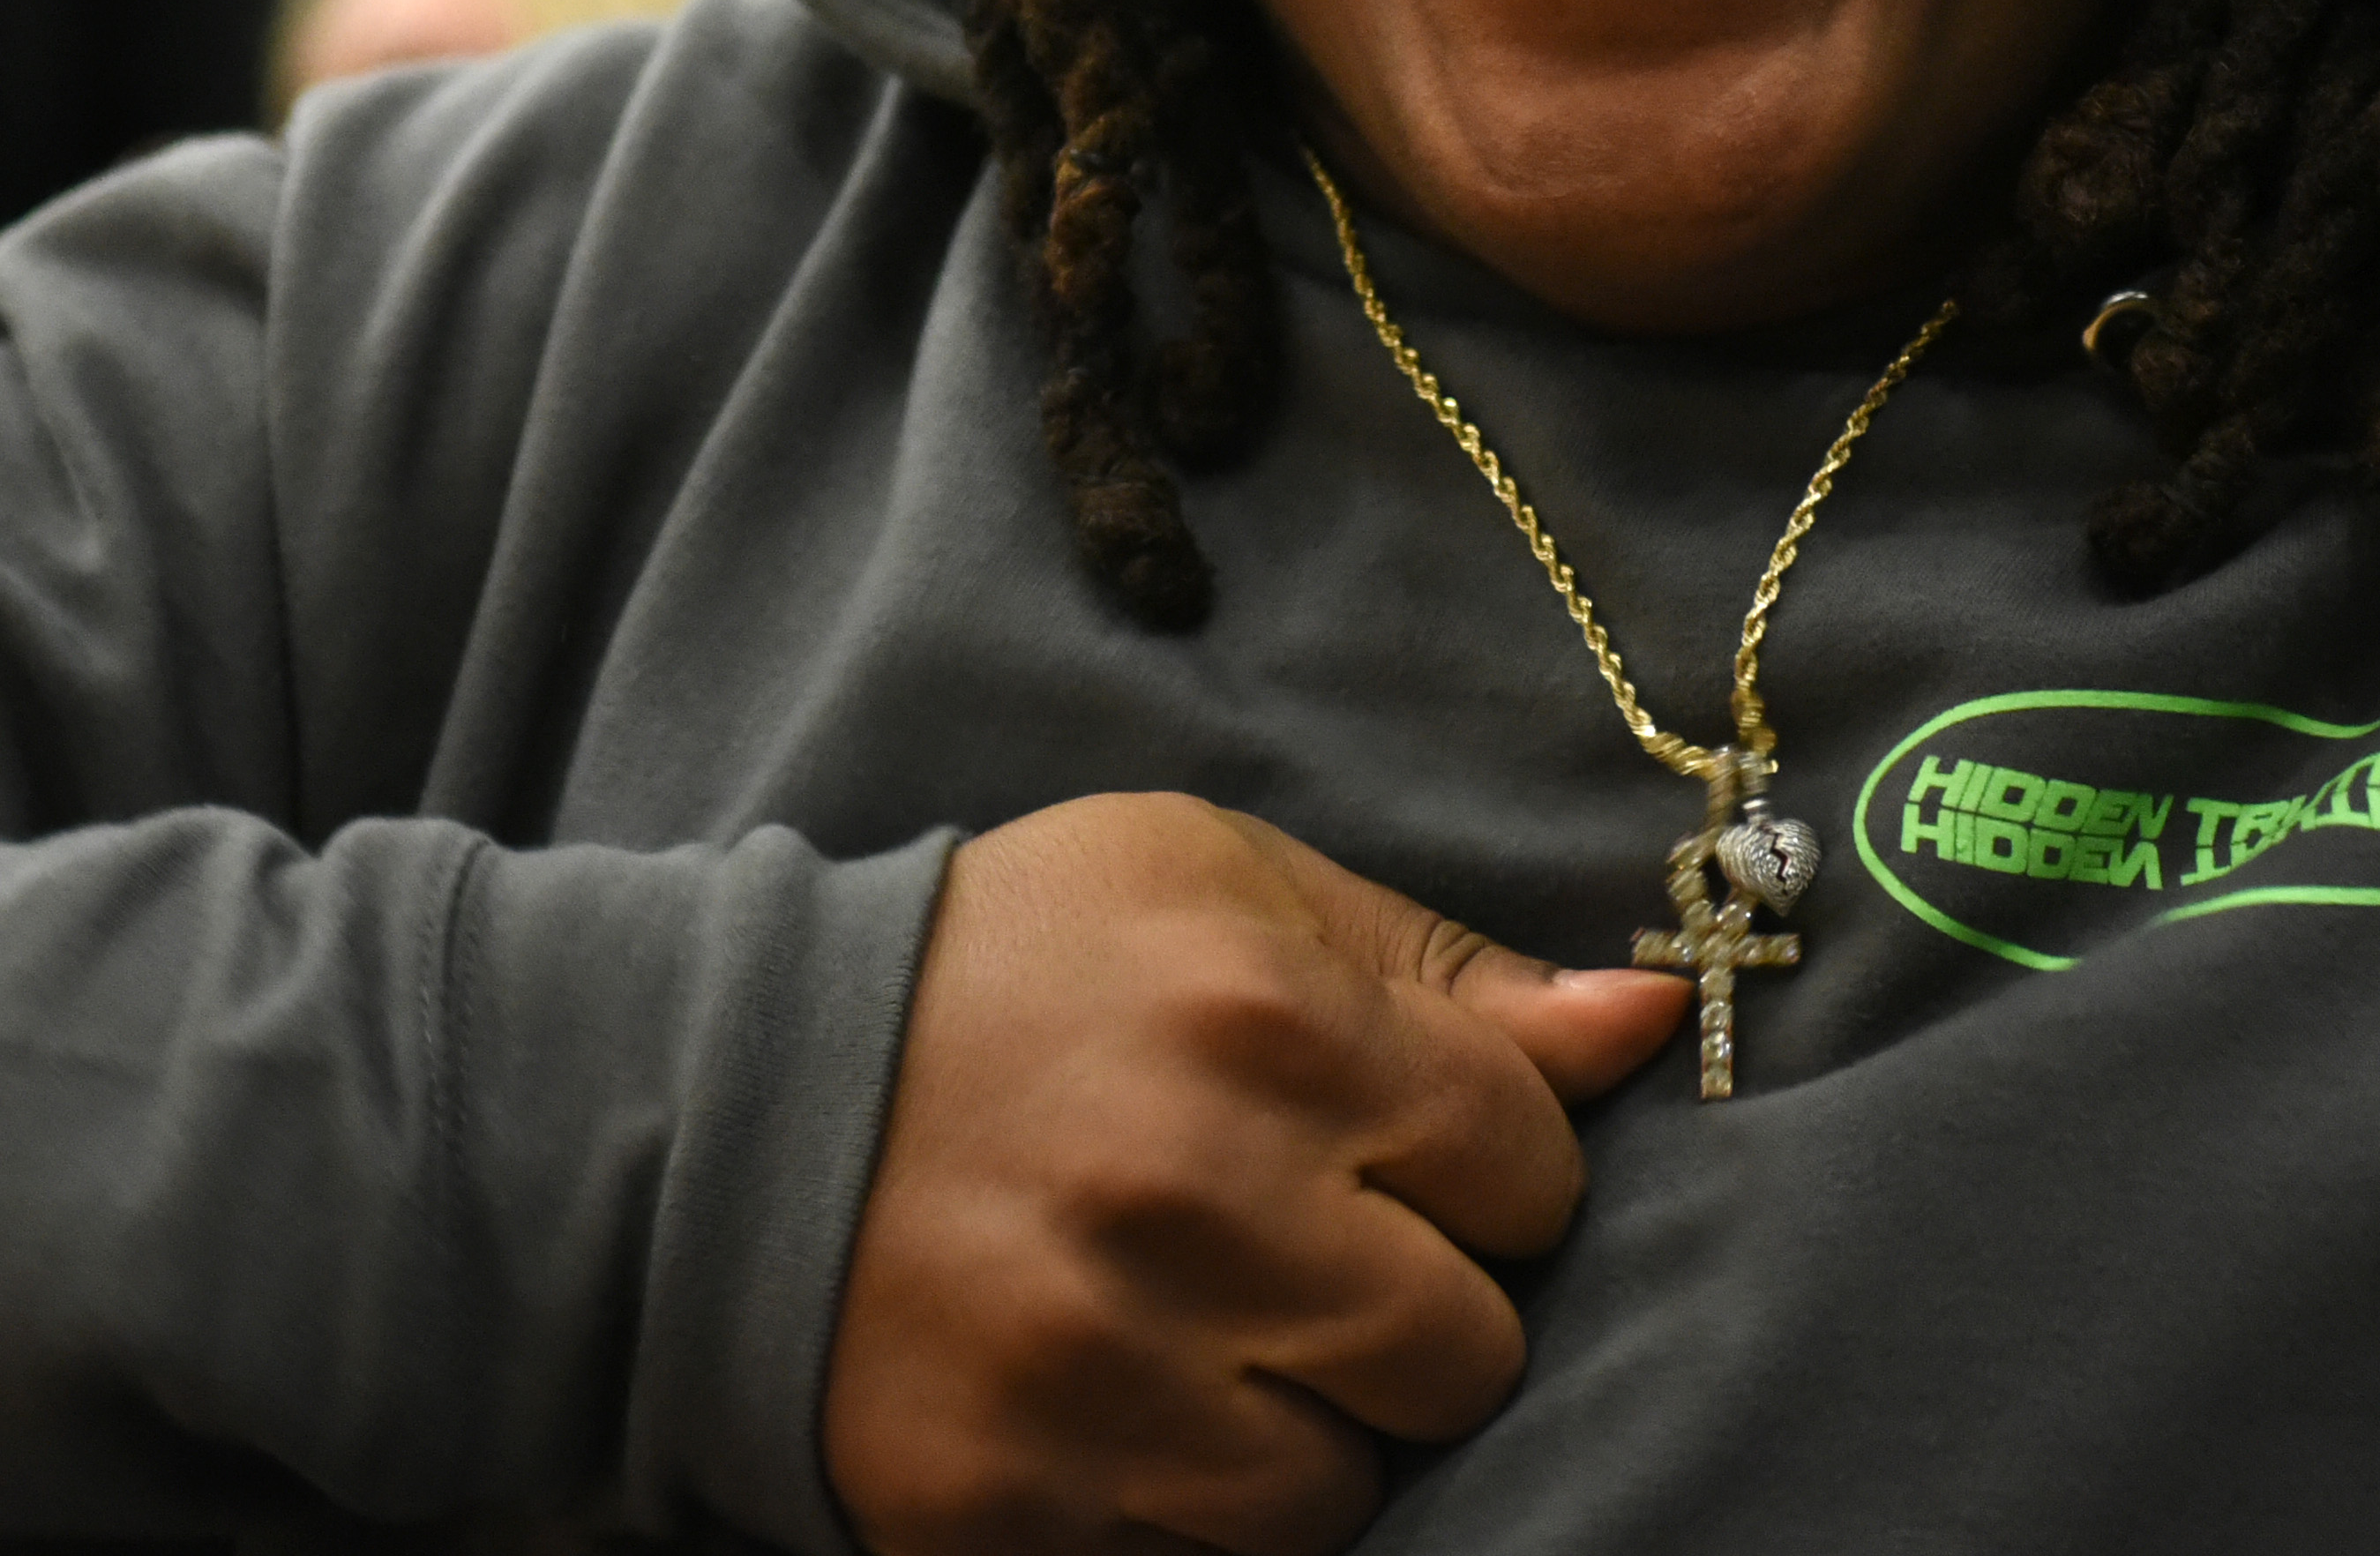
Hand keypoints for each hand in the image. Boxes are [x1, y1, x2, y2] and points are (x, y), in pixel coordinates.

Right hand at [824, 795, 1685, 1555]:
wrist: (727, 1101)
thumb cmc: (1009, 967)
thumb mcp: (1210, 885)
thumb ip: (1436, 965)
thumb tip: (1653, 1027)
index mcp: (1268, 1026)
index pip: (1530, 1166)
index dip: (1478, 1164)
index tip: (1395, 1149)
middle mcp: (1202, 1205)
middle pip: (1466, 1348)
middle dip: (1411, 1304)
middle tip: (1303, 1250)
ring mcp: (1110, 1375)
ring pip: (1353, 1485)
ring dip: (1310, 1423)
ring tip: (1211, 1330)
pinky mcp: (1025, 1508)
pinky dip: (1198, 1504)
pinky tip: (1133, 1402)